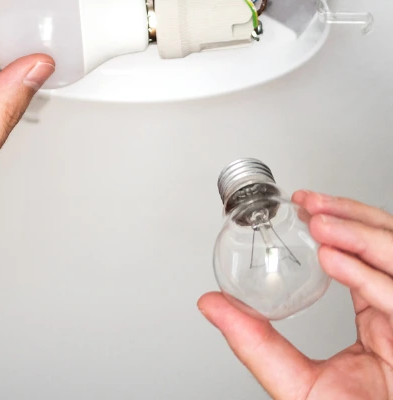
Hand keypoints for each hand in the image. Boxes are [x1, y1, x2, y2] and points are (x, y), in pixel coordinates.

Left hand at [199, 191, 392, 399]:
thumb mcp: (295, 381)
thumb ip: (255, 343)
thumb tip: (211, 304)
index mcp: (379, 321)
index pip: (364, 257)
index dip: (341, 222)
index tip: (303, 206)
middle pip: (388, 246)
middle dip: (350, 216)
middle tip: (309, 204)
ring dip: (358, 235)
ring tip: (319, 224)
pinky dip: (366, 274)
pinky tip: (334, 260)